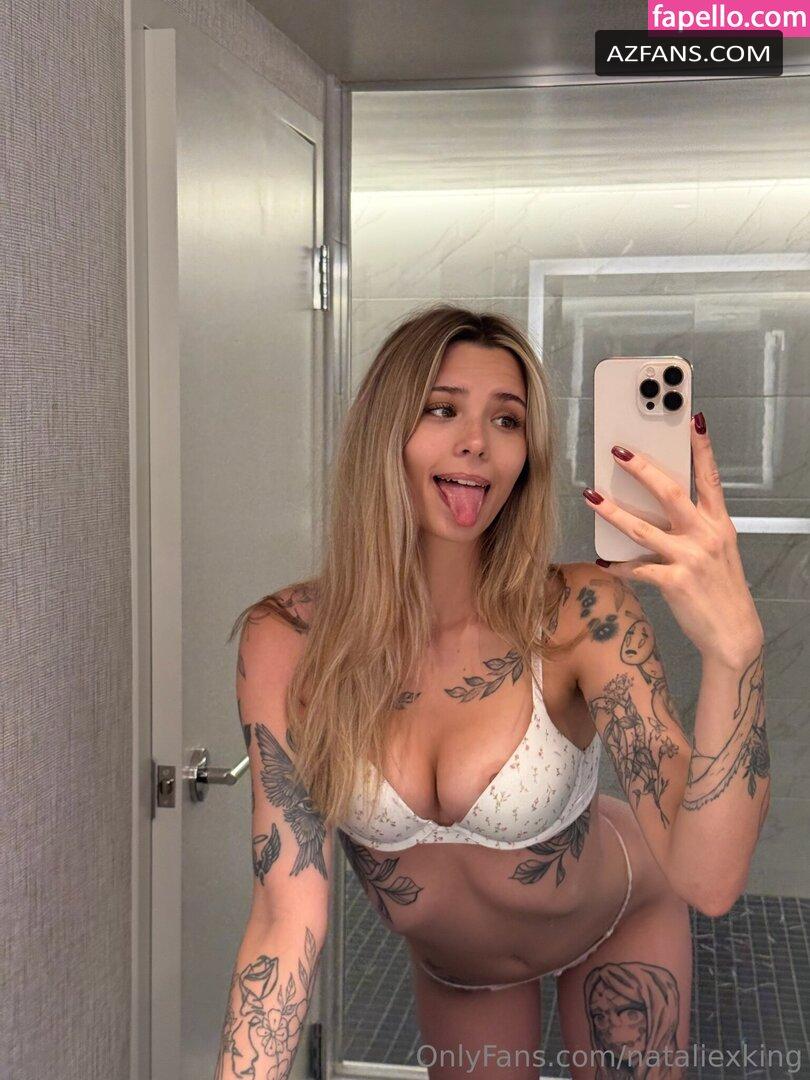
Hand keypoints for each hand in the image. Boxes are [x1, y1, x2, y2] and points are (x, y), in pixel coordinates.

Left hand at [582, 412, 764, 667]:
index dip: (702, 447)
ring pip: (643, 528)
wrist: (734, 633)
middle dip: (642, 469)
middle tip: (618, 451)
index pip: (710, 478)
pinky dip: (617, 565)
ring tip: (591, 496)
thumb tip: (655, 509)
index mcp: (718, 523)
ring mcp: (691, 558)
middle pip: (670, 492)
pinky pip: (637, 568)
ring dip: (613, 512)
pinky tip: (602, 561)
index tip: (693, 419)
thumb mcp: (717, 550)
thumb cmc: (720, 589)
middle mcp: (706, 535)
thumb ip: (693, 527)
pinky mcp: (675, 582)